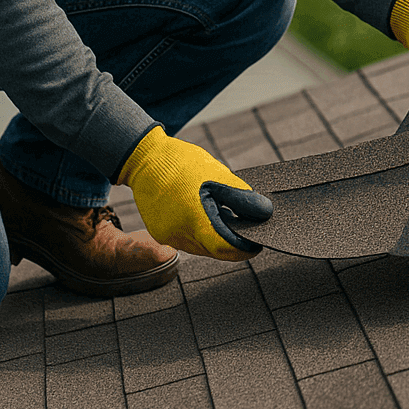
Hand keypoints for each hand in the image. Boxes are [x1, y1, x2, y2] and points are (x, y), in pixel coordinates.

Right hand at [117, 126, 272, 259]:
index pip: (227, 248)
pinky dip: (199, 232)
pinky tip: (203, 214)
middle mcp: (180, 234)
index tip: (257, 243)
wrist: (144, 158)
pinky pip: (187, 240)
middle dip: (232, 241)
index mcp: (195, 219)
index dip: (245, 248)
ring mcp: (168, 236)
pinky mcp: (160, 234)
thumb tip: (264, 212)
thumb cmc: (182, 163)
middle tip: (245, 226)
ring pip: (201, 247)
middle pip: (215, 250)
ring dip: (215, 236)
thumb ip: (241, 197)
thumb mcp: (218, 174)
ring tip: (223, 215)